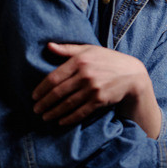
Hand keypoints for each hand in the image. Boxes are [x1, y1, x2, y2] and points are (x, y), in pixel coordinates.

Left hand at [32, 43, 154, 126]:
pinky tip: (61, 121)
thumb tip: (48, 46)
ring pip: (67, 104)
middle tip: (36, 109)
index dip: (41, 89)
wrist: (132, 74)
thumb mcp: (90, 49)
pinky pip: (80, 111)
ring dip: (54, 112)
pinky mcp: (100, 100)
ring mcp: (93, 88)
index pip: (54, 77)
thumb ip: (68, 49)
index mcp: (80, 61)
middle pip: (58, 92)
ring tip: (45, 117)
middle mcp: (86, 75)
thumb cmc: (109, 59)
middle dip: (44, 103)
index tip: (34, 96)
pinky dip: (69, 118)